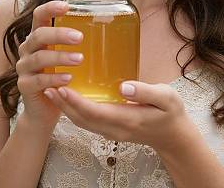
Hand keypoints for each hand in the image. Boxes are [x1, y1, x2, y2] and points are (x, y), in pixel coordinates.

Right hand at [15, 0, 83, 131]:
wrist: (44, 110)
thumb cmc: (60, 77)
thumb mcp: (65, 56)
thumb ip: (75, 43)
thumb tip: (109, 27)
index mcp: (38, 37)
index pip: (39, 16)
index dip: (50, 8)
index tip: (67, 6)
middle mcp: (27, 49)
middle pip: (39, 35)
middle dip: (59, 34)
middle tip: (79, 38)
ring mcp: (24, 68)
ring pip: (39, 58)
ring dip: (60, 57)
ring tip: (79, 59)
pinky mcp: (24, 86)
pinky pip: (38, 80)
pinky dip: (54, 78)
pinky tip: (68, 79)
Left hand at [43, 80, 190, 152]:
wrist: (175, 137)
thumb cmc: (171, 113)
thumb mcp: (166, 98)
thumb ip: (145, 91)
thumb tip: (122, 87)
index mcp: (127, 119)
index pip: (95, 112)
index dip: (76, 101)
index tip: (62, 88)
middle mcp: (115, 128)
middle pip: (82, 120)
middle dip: (63, 105)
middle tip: (48, 87)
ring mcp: (112, 131)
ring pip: (82, 122)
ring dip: (65, 109)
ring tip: (52, 92)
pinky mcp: (111, 129)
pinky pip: (88, 122)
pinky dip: (74, 111)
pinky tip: (69, 99)